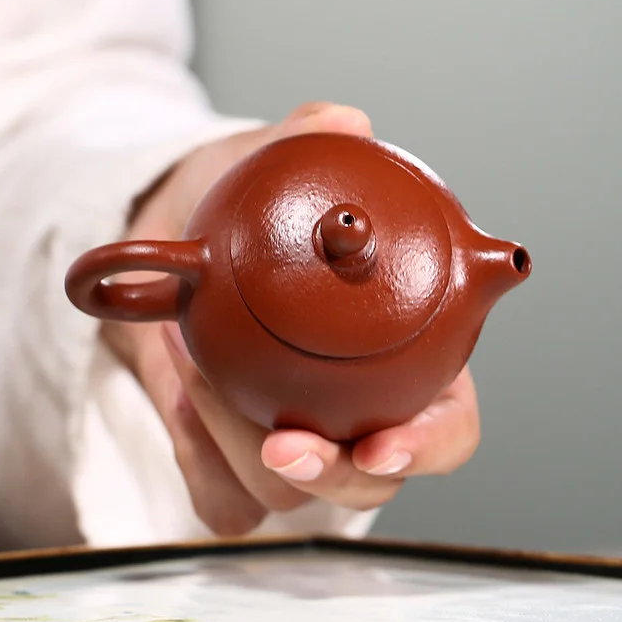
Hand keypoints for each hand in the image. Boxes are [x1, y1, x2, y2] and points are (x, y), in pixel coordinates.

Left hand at [101, 101, 481, 535]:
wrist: (172, 237)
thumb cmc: (252, 211)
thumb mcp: (272, 162)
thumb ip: (308, 138)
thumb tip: (344, 121)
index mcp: (413, 360)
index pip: (449, 426)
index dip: (430, 445)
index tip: (387, 444)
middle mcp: (359, 414)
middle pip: (369, 484)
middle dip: (329, 476)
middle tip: (282, 443)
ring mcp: (296, 446)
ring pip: (286, 499)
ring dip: (238, 443)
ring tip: (198, 366)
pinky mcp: (227, 464)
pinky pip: (219, 498)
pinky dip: (195, 452)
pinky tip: (181, 387)